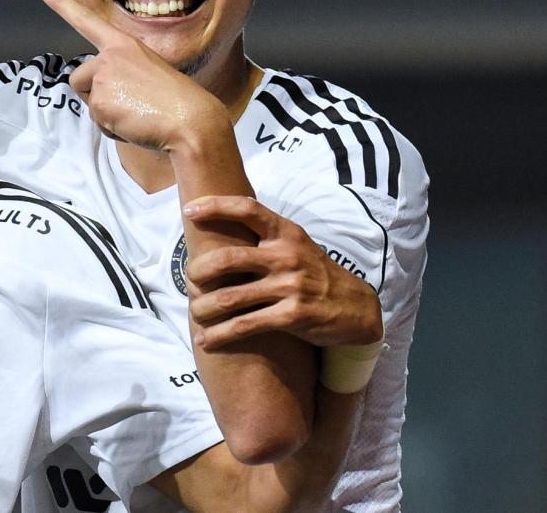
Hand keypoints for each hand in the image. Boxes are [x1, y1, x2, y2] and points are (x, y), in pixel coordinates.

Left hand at [36, 0, 224, 150]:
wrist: (191, 121)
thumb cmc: (177, 102)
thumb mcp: (147, 76)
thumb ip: (121, 76)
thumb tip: (106, 98)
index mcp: (125, 44)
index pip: (87, 21)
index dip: (62, 4)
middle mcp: (110, 55)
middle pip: (79, 80)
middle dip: (95, 97)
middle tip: (131, 103)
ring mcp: (103, 75)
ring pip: (87, 102)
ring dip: (105, 114)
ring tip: (135, 112)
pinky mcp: (99, 99)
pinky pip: (97, 122)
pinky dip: (113, 129)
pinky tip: (135, 123)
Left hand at [184, 195, 382, 349]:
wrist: (358, 308)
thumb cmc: (314, 274)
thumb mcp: (296, 246)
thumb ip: (265, 239)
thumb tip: (218, 236)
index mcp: (286, 233)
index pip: (248, 209)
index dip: (216, 206)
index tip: (189, 210)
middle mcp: (287, 255)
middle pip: (228, 258)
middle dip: (198, 271)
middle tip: (189, 281)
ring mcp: (290, 286)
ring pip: (231, 298)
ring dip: (203, 309)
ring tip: (194, 314)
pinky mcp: (293, 315)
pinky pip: (245, 325)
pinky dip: (220, 334)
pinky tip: (206, 339)